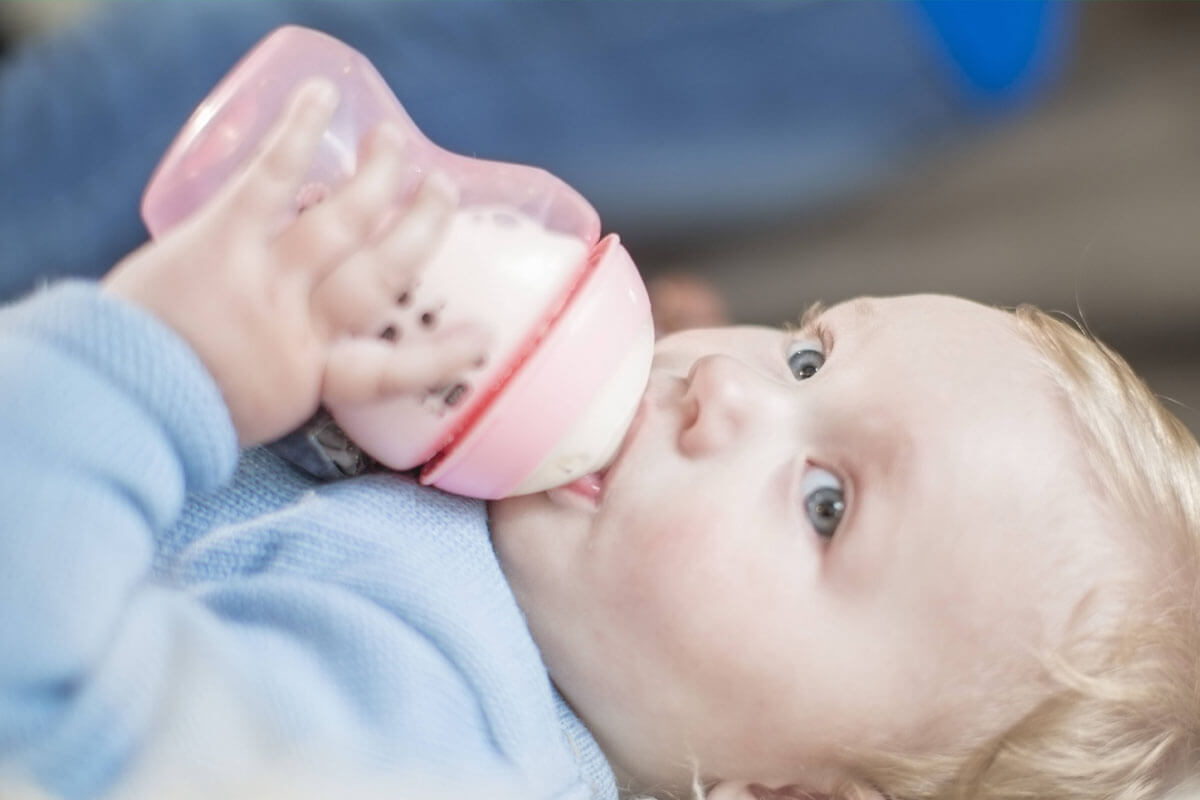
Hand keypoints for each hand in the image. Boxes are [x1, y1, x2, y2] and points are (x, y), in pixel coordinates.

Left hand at [104, 80, 486, 445]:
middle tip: (442, 193)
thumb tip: (321, 354)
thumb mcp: (259, 412)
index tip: (483, 336)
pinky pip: (271, 181)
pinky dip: (299, 133)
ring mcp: (266, 280)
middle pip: (379, 274)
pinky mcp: (222, 240)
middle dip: (419, 230)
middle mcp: (302, 326)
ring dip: (376, 179)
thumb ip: (296, 377)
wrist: (114, 395)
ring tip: (395, 144)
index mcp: (315, 377)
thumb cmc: (183, 410)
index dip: (443, 354)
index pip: (395, 369)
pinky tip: (323, 95)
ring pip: (342, 223)